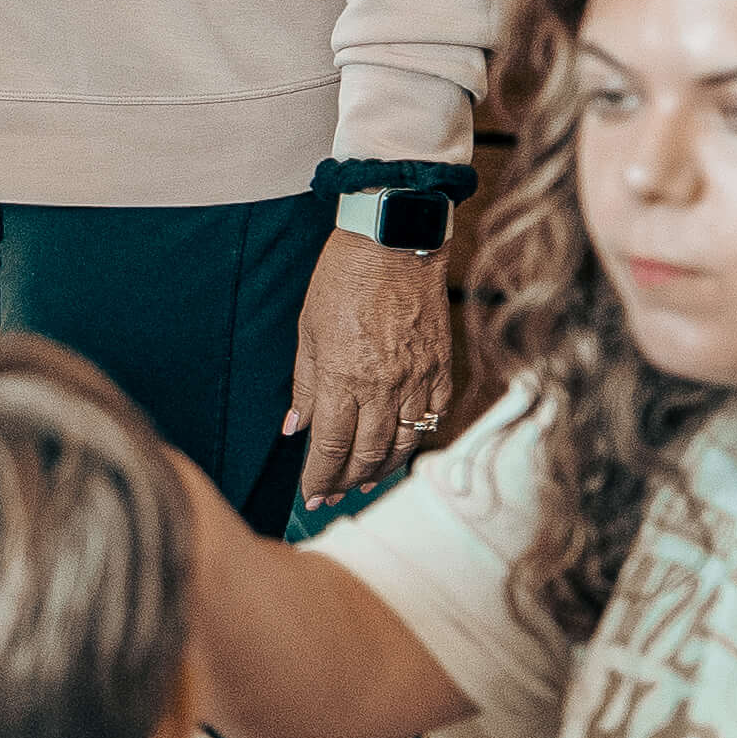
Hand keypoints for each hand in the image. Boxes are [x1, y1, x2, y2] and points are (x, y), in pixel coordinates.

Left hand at [287, 222, 453, 509]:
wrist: (395, 241)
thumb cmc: (343, 279)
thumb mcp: (307, 330)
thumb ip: (304, 384)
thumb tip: (295, 427)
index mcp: (342, 377)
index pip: (329, 447)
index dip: (319, 478)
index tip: (311, 495)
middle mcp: (382, 386)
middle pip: (367, 453)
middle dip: (346, 481)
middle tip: (333, 494)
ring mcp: (417, 378)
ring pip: (403, 443)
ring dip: (382, 468)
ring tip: (365, 480)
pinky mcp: (441, 367)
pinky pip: (432, 416)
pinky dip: (417, 438)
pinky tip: (402, 447)